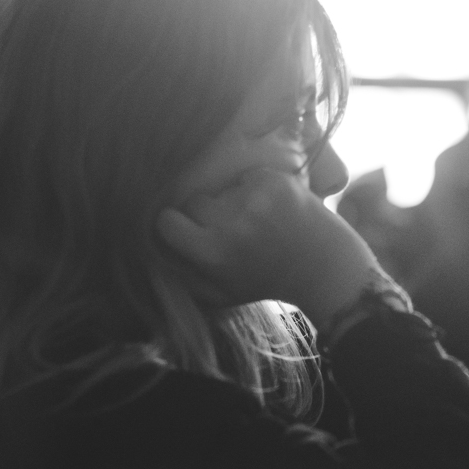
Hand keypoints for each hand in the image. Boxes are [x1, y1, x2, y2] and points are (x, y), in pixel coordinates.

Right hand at [156, 164, 385, 325]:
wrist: (322, 265)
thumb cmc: (266, 281)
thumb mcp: (221, 294)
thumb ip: (182, 278)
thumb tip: (146, 257)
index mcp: (214, 253)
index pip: (166, 221)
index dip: (174, 226)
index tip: (186, 230)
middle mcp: (231, 224)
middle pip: (193, 200)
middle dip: (205, 212)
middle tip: (228, 228)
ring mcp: (254, 198)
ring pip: (219, 185)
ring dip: (230, 198)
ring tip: (254, 219)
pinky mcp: (273, 180)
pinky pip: (245, 174)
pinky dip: (254, 186)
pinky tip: (270, 207)